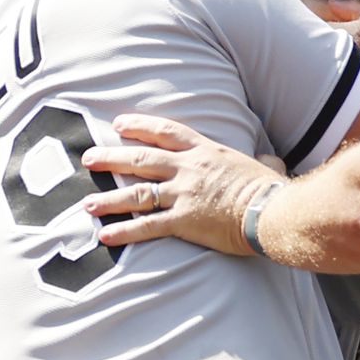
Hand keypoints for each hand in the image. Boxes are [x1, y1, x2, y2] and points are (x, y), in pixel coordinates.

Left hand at [82, 115, 283, 255]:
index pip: (165, 131)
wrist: (271, 212)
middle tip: (89, 157)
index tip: (118, 124)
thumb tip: (269, 162)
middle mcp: (188, 169)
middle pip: (141, 158)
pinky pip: (147, 226)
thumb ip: (262, 160)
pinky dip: (124, 231)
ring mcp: (183, 195)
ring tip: (87, 203)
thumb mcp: (265, 165)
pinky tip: (105, 235)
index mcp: (205, 151)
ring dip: (109, 197)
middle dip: (111, 157)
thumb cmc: (271, 190)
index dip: (139, 126)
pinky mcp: (183, 222)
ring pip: (136, 192)